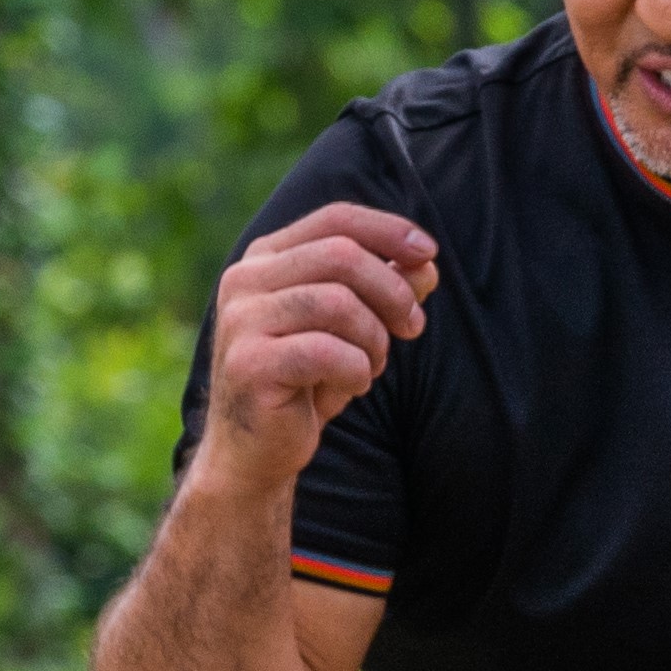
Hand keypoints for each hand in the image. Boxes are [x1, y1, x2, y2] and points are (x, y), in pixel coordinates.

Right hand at [199, 202, 438, 484]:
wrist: (257, 452)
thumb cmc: (307, 383)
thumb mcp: (354, 330)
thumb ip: (385, 292)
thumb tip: (426, 265)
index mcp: (265, 258)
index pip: (335, 219)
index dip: (388, 230)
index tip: (428, 253)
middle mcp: (244, 280)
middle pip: (342, 255)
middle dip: (392, 290)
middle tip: (413, 326)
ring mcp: (242, 320)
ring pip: (339, 303)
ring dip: (374, 338)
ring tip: (373, 365)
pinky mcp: (250, 364)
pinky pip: (329, 353)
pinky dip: (357, 371)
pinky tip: (352, 386)